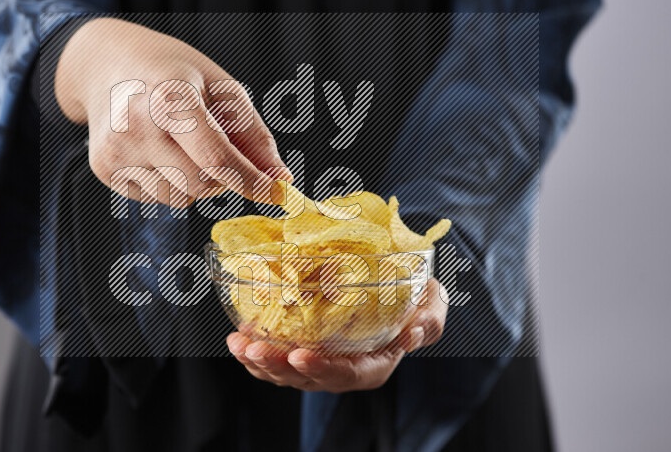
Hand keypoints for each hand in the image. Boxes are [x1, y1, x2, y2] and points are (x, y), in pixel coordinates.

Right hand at [55, 17, 291, 204]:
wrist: (109, 64)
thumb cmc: (173, 73)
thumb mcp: (223, 89)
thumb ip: (255, 138)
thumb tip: (281, 180)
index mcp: (170, 97)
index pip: (215, 157)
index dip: (251, 181)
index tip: (278, 193)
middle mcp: (137, 126)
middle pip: (201, 183)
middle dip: (222, 176)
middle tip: (214, 144)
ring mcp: (116, 151)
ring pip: (180, 198)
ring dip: (195, 182)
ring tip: (180, 144)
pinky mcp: (105, 169)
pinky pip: (157, 199)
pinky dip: (170, 183)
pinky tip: (157, 152)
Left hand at [226, 278, 447, 392]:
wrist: (401, 292)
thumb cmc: (417, 300)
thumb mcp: (432, 306)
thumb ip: (428, 322)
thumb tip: (410, 336)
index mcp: (373, 366)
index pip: (346, 374)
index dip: (321, 369)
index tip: (298, 356)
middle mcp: (344, 371)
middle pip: (307, 378)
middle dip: (276, 367)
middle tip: (253, 348)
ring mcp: (321, 363)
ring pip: (286, 373)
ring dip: (258, 362)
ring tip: (238, 343)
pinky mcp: (305, 350)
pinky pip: (277, 360)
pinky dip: (256, 352)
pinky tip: (239, 337)